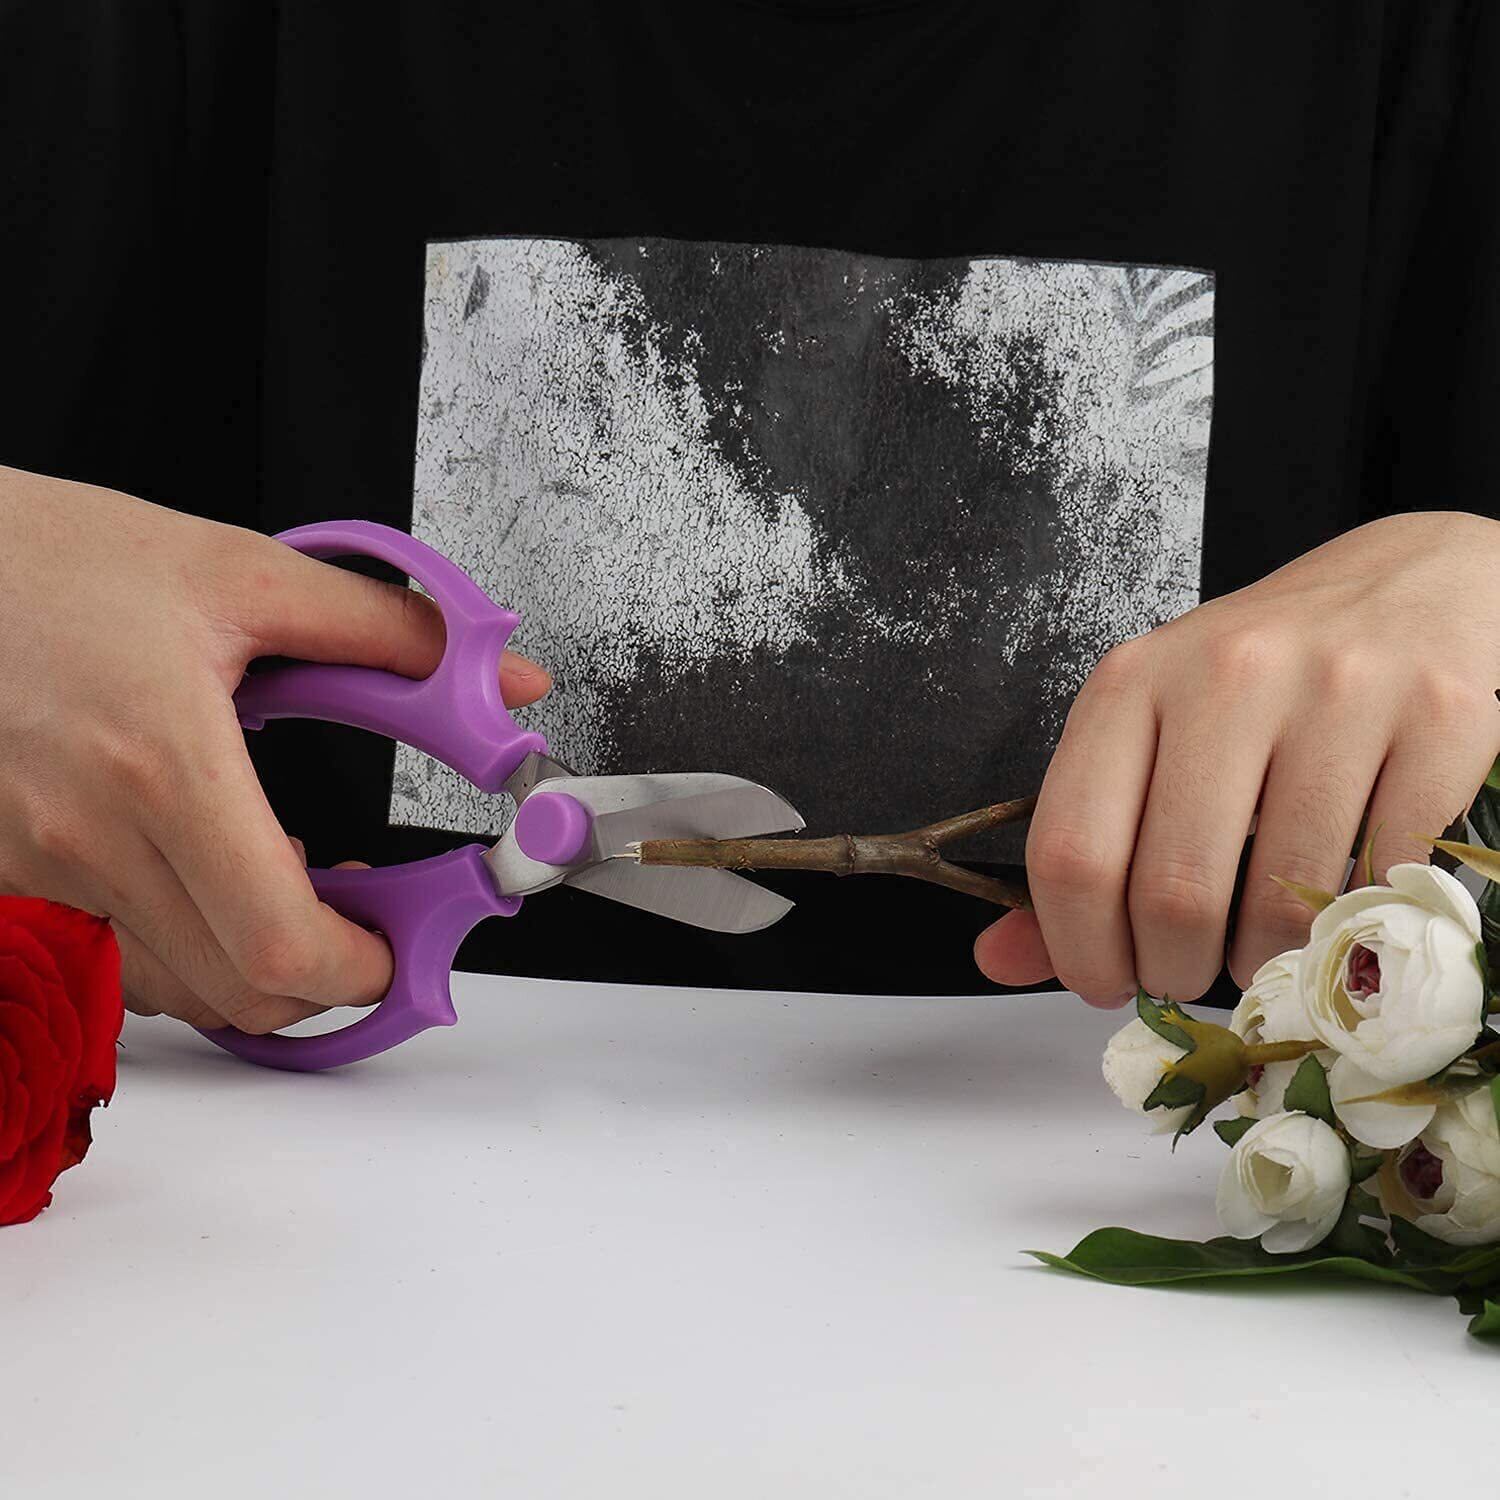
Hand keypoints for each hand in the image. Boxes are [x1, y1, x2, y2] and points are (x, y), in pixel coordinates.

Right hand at [0, 466, 548, 1032]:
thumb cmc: (59, 559)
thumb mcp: (243, 573)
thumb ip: (392, 634)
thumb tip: (498, 676)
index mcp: (161, 764)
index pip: (277, 942)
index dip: (359, 967)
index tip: (400, 940)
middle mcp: (85, 837)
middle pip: (236, 989)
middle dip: (325, 975)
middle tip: (365, 916)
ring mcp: (30, 870)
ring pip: (172, 990)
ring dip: (251, 967)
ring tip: (286, 881)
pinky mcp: (1, 879)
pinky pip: (106, 961)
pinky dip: (177, 950)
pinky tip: (203, 880)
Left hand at [975, 511, 1499, 1005]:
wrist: (1414, 581)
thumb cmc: (1264, 676)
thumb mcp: (1150, 733)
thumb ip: (1078, 850)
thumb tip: (997, 960)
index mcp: (1132, 680)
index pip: (1072, 849)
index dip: (1077, 946)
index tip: (1103, 979)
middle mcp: (1228, 673)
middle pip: (1172, 890)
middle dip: (1173, 970)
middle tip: (1185, 976)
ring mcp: (1341, 690)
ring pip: (1282, 898)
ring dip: (1264, 961)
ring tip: (1259, 947)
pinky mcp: (1441, 716)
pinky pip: (1384, 874)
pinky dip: (1357, 919)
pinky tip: (1339, 899)